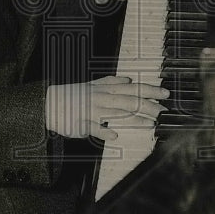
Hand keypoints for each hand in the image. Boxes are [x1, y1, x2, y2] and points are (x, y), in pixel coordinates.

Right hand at [45, 75, 168, 141]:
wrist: (49, 103)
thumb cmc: (73, 95)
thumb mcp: (92, 85)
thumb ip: (110, 82)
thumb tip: (127, 79)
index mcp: (104, 89)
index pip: (131, 88)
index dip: (149, 90)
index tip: (165, 93)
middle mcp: (101, 98)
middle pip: (128, 100)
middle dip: (147, 104)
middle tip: (163, 110)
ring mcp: (92, 111)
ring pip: (115, 113)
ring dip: (133, 118)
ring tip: (150, 123)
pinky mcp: (82, 124)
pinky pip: (93, 127)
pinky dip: (103, 130)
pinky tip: (113, 134)